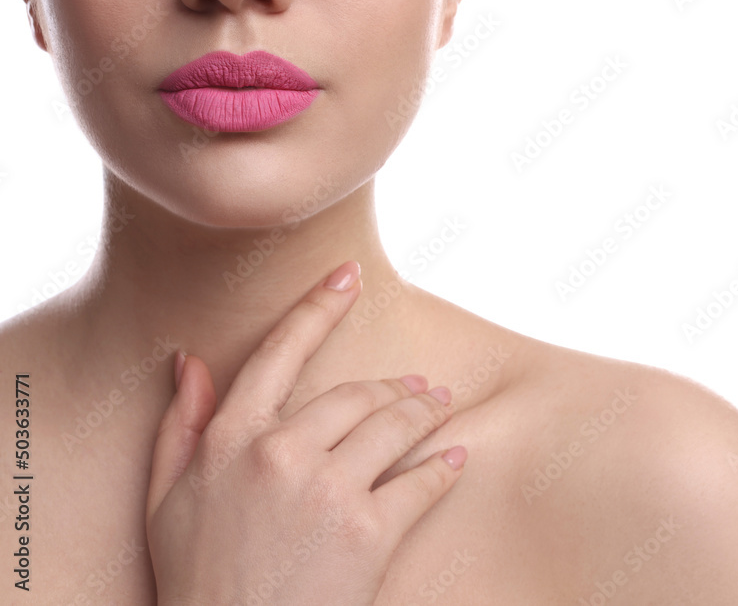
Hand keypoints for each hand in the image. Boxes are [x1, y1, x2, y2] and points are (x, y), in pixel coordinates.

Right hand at [145, 261, 466, 605]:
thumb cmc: (195, 577)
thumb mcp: (166, 500)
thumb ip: (180, 426)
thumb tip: (190, 361)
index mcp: (232, 440)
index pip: (280, 353)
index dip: (318, 307)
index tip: (349, 274)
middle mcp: (283, 453)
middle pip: (356, 394)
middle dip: (393, 386)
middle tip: (419, 385)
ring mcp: (329, 491)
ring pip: (395, 427)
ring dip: (424, 413)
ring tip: (440, 407)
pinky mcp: (369, 533)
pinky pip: (421, 484)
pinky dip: (445, 467)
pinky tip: (457, 458)